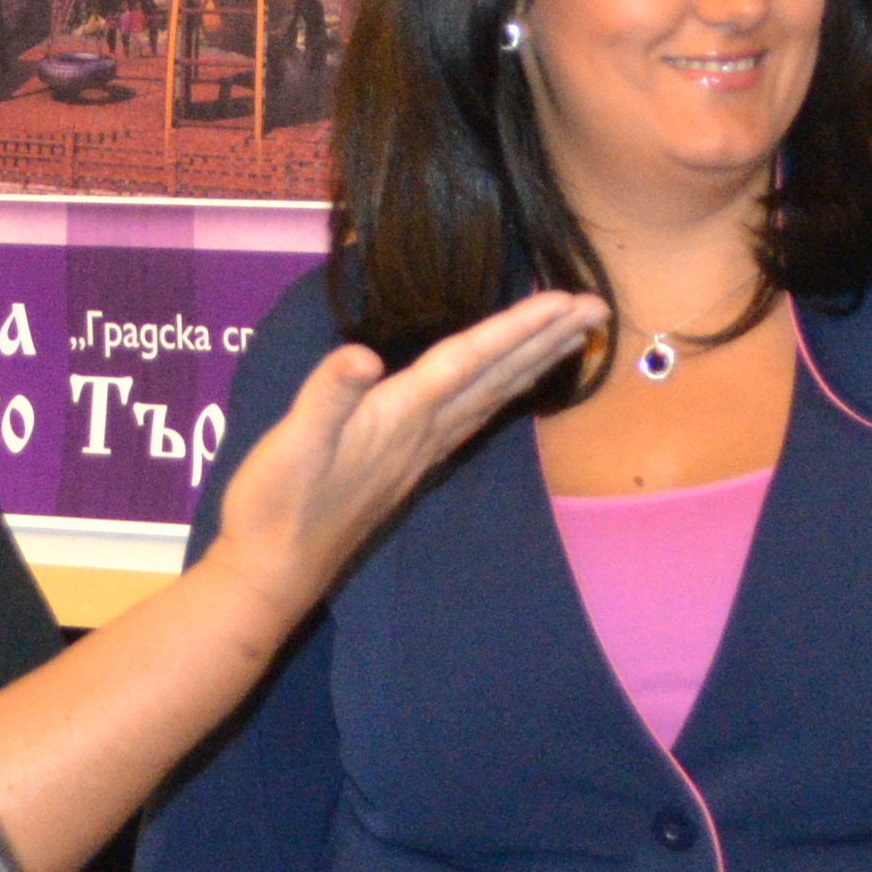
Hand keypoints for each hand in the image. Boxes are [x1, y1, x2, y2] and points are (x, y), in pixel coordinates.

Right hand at [217, 289, 609, 609]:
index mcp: (401, 414)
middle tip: (597, 306)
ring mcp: (421, 449)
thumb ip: (328, 396)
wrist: (275, 570)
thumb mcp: (293, 442)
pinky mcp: (409, 462)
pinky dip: (503, 392)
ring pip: (493, 395)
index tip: (566, 301)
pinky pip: (473, 416)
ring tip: (573, 336)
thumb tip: (360, 356)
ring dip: (535, 362)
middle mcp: (424, 430)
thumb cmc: (277, 503)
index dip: (519, 327)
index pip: (472, 360)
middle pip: (498, 375)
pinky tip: (511, 386)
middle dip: (547, 338)